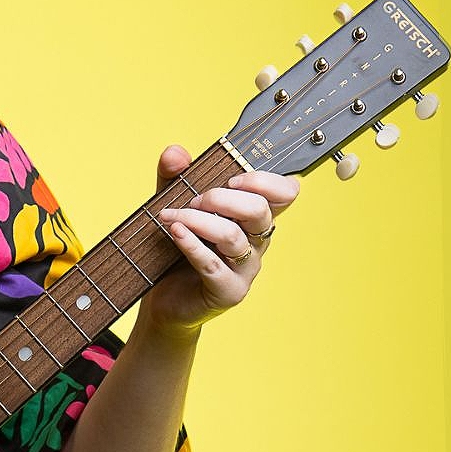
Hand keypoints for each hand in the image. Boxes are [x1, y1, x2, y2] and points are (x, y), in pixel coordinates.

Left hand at [137, 143, 298, 341]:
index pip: (284, 194)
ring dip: (198, 220)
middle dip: (222, 197)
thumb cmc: (178, 248)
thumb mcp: (174, 204)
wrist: (166, 299)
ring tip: (173, 217)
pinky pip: (212, 264)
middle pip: (259, 211)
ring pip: (232, 236)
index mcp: (254, 217)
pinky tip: (174, 231)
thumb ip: (174, 177)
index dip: (266, 181)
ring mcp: (246, 269)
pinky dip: (190, 244)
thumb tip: (175, 153)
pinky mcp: (229, 291)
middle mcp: (257, 242)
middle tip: (194, 200)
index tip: (233, 178)